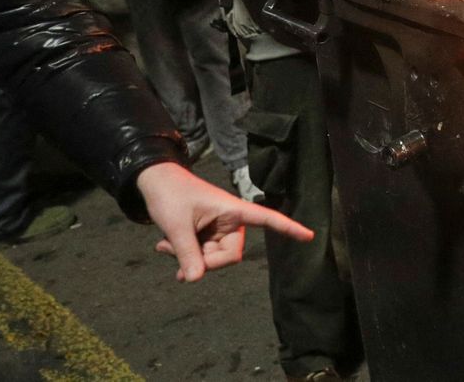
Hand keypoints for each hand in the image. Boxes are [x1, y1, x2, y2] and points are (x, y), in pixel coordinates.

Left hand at [137, 162, 313, 282]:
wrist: (154, 182)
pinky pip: (201, 256)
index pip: (267, 219)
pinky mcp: (206, 236)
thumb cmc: (170, 195)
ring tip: (165, 246)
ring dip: (188, 258)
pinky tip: (166, 248)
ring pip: (212, 259)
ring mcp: (218, 230)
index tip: (310, 236)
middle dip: (204, 261)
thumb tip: (195, 280)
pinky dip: (184, 257)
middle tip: (177, 258)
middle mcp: (230, 221)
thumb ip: (186, 253)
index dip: (288, 228)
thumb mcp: (176, 225)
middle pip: (229, 256)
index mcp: (233, 210)